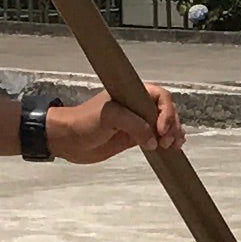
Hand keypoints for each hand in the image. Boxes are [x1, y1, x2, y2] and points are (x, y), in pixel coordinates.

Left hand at [49, 84, 180, 161]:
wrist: (67, 140)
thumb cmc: (84, 122)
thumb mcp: (110, 117)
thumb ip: (135, 125)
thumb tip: (154, 140)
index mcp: (132, 93)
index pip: (160, 97)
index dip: (166, 112)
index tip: (161, 129)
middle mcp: (137, 105)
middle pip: (166, 111)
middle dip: (171, 125)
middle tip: (166, 142)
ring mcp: (137, 121)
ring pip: (165, 125)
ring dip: (173, 134)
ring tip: (173, 147)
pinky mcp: (134, 137)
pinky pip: (156, 137)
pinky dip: (167, 141)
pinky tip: (173, 148)